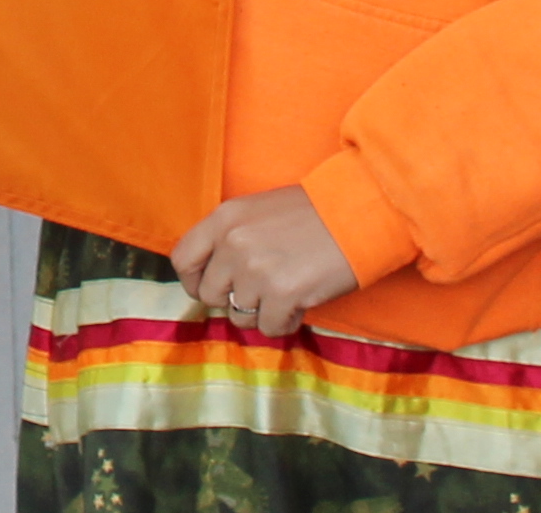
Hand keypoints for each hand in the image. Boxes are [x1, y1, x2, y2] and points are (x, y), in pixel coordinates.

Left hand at [168, 188, 356, 337]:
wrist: (357, 213)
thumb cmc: (314, 212)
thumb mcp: (259, 211)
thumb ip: (231, 237)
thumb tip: (216, 273)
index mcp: (224, 218)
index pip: (183, 260)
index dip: (195, 281)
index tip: (214, 288)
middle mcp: (233, 243)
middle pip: (210, 295)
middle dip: (234, 299)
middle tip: (260, 292)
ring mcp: (256, 269)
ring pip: (239, 315)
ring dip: (261, 312)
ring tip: (285, 293)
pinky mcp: (282, 294)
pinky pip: (268, 327)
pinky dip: (284, 322)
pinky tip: (299, 305)